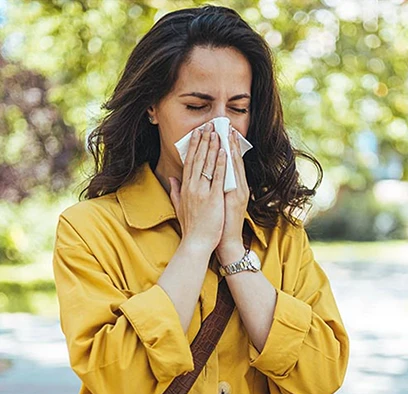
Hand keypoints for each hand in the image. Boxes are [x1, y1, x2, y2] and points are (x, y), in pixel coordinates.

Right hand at [169, 122, 226, 253]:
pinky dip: (220, 164)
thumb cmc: (191, 227)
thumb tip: (172, 178)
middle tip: (208, 126)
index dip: (194, 146)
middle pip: (198, 159)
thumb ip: (175, 191)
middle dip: (204, 141)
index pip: (189, 162)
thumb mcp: (179, 207)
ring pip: (207, 164)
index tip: (197, 133)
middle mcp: (192, 187)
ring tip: (217, 132)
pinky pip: (217, 177)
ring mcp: (202, 192)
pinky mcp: (213, 198)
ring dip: (213, 147)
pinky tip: (224, 152)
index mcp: (185, 188)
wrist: (196, 243)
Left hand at [216, 127, 249, 263]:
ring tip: (226, 132)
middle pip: (233, 160)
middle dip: (229, 142)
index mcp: (232, 187)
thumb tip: (189, 179)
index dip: (225, 147)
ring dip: (230, 148)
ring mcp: (238, 191)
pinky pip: (232, 177)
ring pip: (234, 165)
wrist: (226, 242)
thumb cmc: (218, 225)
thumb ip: (205, 189)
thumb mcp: (212, 204)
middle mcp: (238, 187)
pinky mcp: (236, 198)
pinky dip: (229, 164)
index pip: (228, 163)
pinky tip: (226, 152)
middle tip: (224, 125)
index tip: (220, 132)